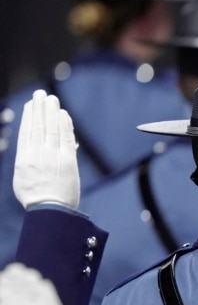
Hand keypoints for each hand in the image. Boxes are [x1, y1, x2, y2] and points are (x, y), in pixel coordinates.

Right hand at [14, 90, 79, 209]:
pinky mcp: (68, 160)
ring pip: (51, 129)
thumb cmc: (36, 197)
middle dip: (39, 108)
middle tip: (41, 94)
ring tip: (52, 99)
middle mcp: (37, 154)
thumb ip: (27, 161)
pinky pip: (65, 138)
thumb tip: (33, 148)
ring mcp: (52, 156)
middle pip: (38, 126)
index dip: (29, 116)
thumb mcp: (22, 177)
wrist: (51, 210)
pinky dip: (65, 125)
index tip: (31, 105)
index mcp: (23, 159)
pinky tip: (63, 115)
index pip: (27, 132)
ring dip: (52, 112)